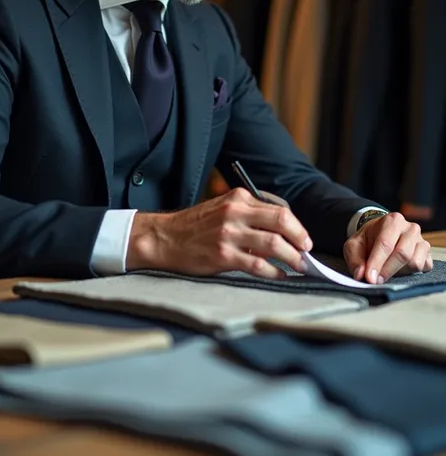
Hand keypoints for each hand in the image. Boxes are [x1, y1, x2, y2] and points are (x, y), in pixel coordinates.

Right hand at [126, 187, 312, 279]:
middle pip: (281, 222)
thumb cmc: (197, 225)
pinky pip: (257, 265)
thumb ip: (251, 214)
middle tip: (307, 253)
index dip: (297, 227)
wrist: (166, 238)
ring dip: (291, 257)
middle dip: (300, 239)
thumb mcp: (224, 208)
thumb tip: (283, 230)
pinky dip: (274, 272)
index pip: (279, 210)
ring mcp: (229, 234)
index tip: (304, 240)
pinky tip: (279, 275)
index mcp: (239, 198)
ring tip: (299, 266)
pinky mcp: (222, 256)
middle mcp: (235, 212)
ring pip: (273, 244)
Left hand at [343, 212, 432, 283]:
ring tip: (385, 269)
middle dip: (387, 270)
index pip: (385, 244)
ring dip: (398, 272)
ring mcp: (422, 241)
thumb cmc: (369, 239)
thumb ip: (355, 259)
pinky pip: (423, 268)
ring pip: (415, 263)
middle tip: (374, 280)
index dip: (377, 263)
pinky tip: (398, 269)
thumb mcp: (355, 245)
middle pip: (402, 254)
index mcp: (392, 221)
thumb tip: (360, 274)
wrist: (380, 234)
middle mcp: (410, 229)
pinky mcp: (428, 255)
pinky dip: (410, 273)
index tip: (369, 278)